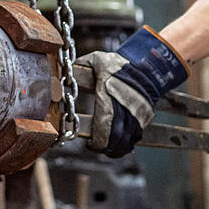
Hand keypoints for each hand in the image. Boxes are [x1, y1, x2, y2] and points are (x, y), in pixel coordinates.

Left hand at [75, 26, 188, 157]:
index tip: (90, 143)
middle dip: (104, 147)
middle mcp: (126, 107)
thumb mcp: (96, 60)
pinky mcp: (146, 117)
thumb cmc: (118, 64)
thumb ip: (79, 68)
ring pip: (128, 140)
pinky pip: (137, 137)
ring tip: (104, 148)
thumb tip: (60, 74)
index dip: (97, 141)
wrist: (147, 65)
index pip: (104, 125)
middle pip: (116, 138)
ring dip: (115, 148)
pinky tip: (117, 146)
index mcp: (109, 95)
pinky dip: (127, 144)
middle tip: (94, 146)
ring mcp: (138, 114)